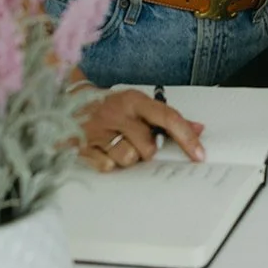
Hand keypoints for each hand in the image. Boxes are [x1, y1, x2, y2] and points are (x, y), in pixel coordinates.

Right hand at [75, 87, 206, 172]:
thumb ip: (167, 118)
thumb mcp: (138, 105)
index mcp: (134, 100)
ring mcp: (98, 130)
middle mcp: (117, 114)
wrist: (68, 102)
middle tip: (135, 140)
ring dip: (127, 157)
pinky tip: (103, 150)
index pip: (168, 118)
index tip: (199, 155)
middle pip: (148, 147)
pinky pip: (107, 167)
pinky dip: (109, 163)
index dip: (186, 138)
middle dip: (146, 150)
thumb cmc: (111, 106)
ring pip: (128, 159)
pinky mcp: (82, 147)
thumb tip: (198, 129)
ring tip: (117, 144)